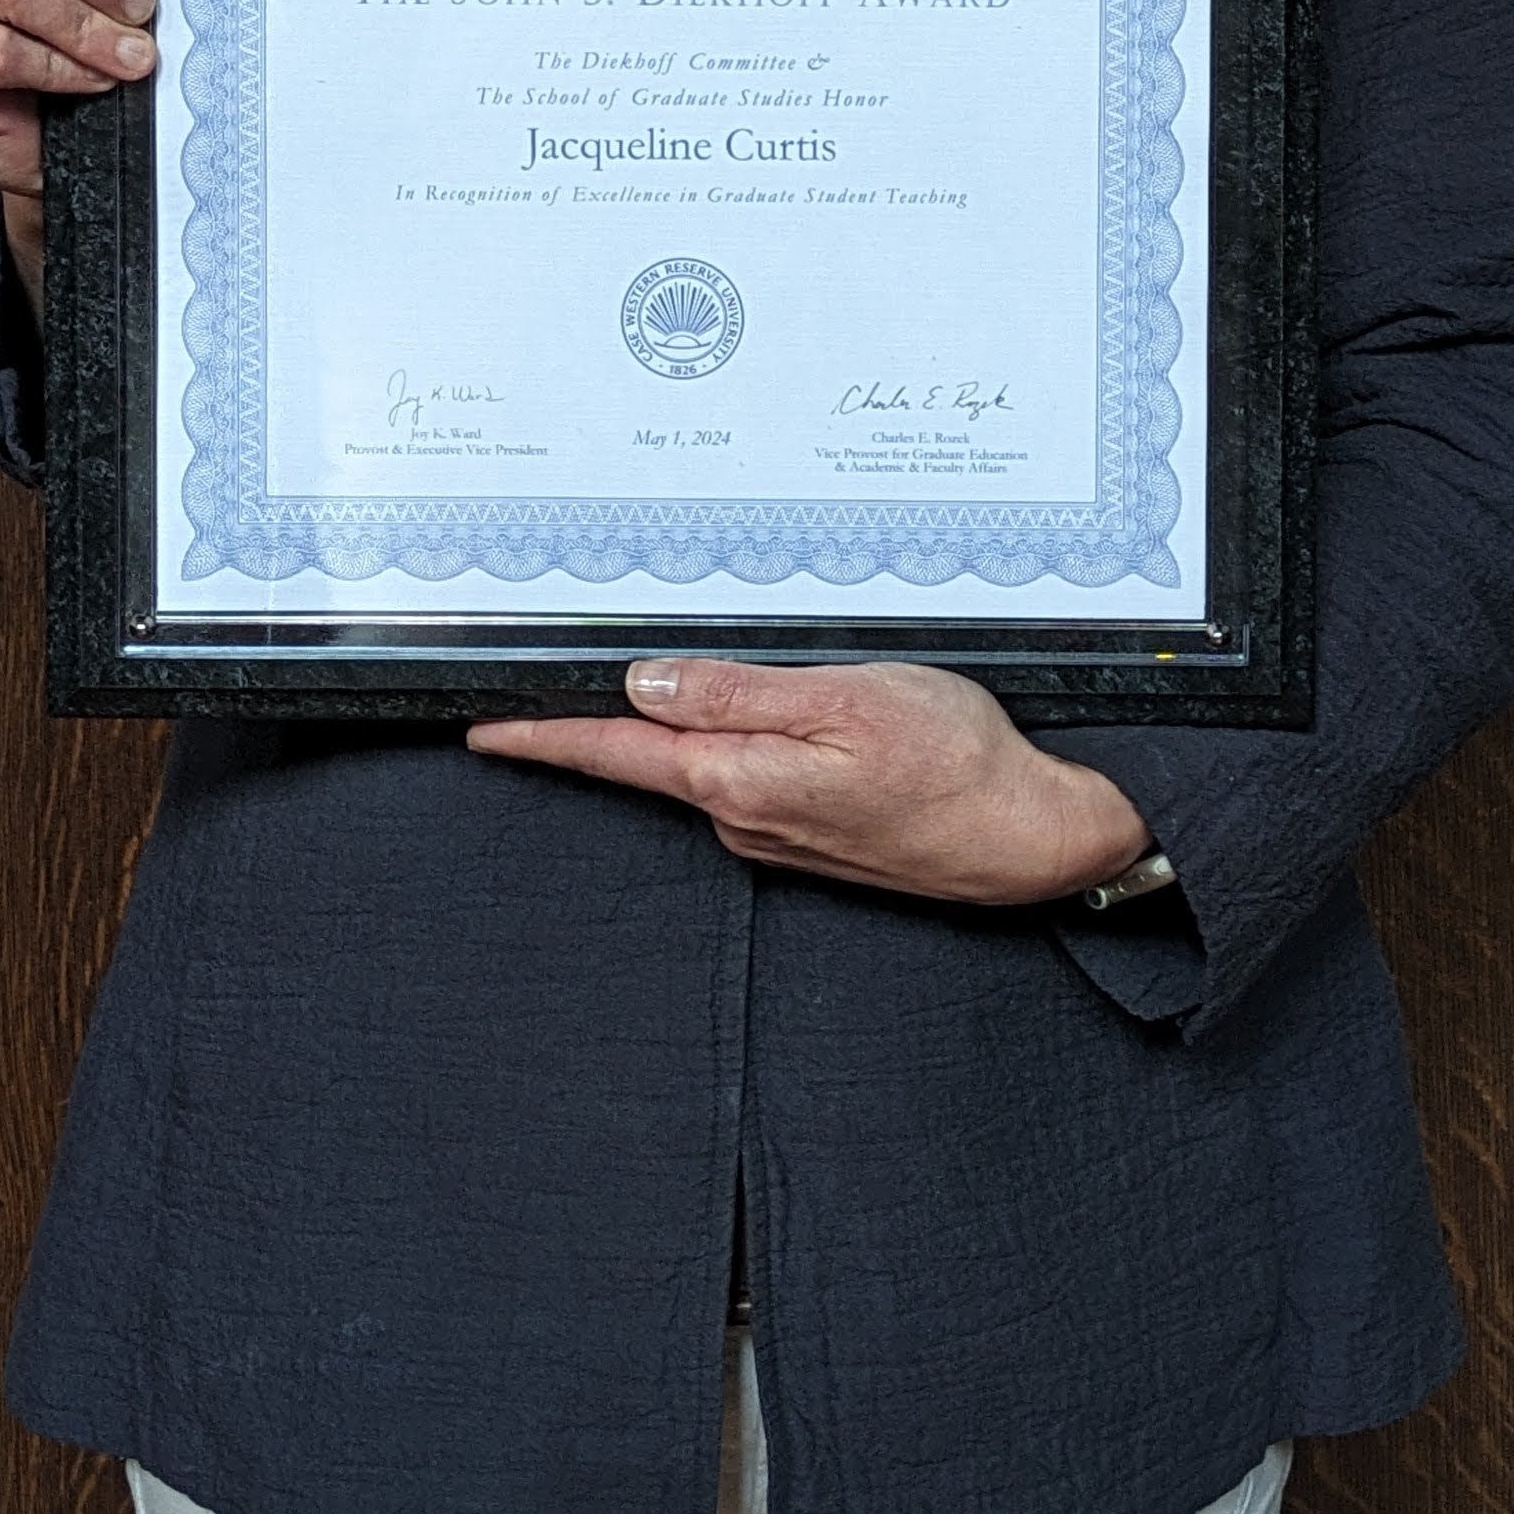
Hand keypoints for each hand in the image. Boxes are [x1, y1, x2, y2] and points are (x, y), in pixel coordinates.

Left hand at [467, 655, 1152, 907]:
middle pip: (650, 756)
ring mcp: (773, 831)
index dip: (545, 736)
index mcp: (738, 778)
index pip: (616, 753)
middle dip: (605, 718)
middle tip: (552, 675)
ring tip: (673, 675)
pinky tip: (763, 715)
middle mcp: (742, 815)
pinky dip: (733, 744)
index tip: (485, 730)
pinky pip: (744, 778)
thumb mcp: (844, 697)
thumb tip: (645, 684)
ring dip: (683, 725)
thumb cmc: (954, 762)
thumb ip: (739, 691)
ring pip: (702, 763)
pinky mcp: (806, 833)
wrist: (1027, 838)